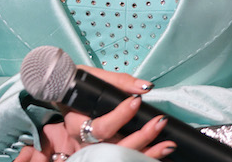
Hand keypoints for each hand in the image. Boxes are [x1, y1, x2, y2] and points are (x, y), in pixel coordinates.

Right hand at [22, 67, 175, 160]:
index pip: (100, 127)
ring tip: (168, 143)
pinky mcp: (106, 152)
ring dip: (148, 151)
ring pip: (122, 155)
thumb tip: (143, 87)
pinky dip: (147, 156)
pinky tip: (161, 152)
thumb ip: (118, 81)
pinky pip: (126, 157)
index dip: (120, 116)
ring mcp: (96, 149)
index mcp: (76, 122)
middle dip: (141, 136)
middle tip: (158, 122)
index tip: (136, 101)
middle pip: (114, 145)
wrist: (64, 94)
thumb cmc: (77, 86)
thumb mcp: (92, 77)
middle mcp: (85, 140)